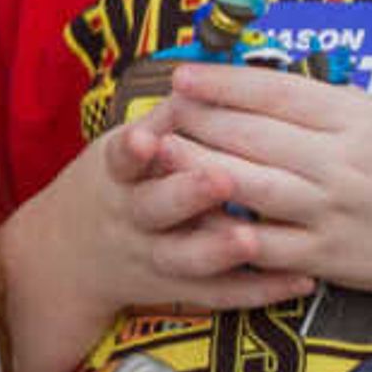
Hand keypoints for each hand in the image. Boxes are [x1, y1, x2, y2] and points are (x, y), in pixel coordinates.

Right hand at [42, 105, 309, 314]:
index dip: (134, 151)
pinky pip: (221, 294)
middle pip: (154, 209)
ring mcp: (154, 257)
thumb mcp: (126, 147)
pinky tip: (299, 279)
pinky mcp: (179, 289)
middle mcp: (133, 218)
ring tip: (253, 238)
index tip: (148, 139)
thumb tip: (211, 77)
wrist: (72, 257)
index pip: (122, 160)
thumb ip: (169, 118)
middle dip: (186, 195)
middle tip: (221, 179)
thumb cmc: (118, 185)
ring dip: (221, 250)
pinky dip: (260, 289)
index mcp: (119, 175)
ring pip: (186, 259)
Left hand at [159, 63, 371, 303]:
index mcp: (357, 119)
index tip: (183, 74)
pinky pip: (262, 245)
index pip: (276, 92)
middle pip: (253, 136)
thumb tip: (248, 83)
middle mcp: (342, 164)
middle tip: (159, 109)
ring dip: (196, 167)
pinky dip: (223, 230)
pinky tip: (189, 215)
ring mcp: (330, 212)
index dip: (222, 82)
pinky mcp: (323, 257)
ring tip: (159, 151)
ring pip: (248, 186)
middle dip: (197, 120)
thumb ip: (318, 102)